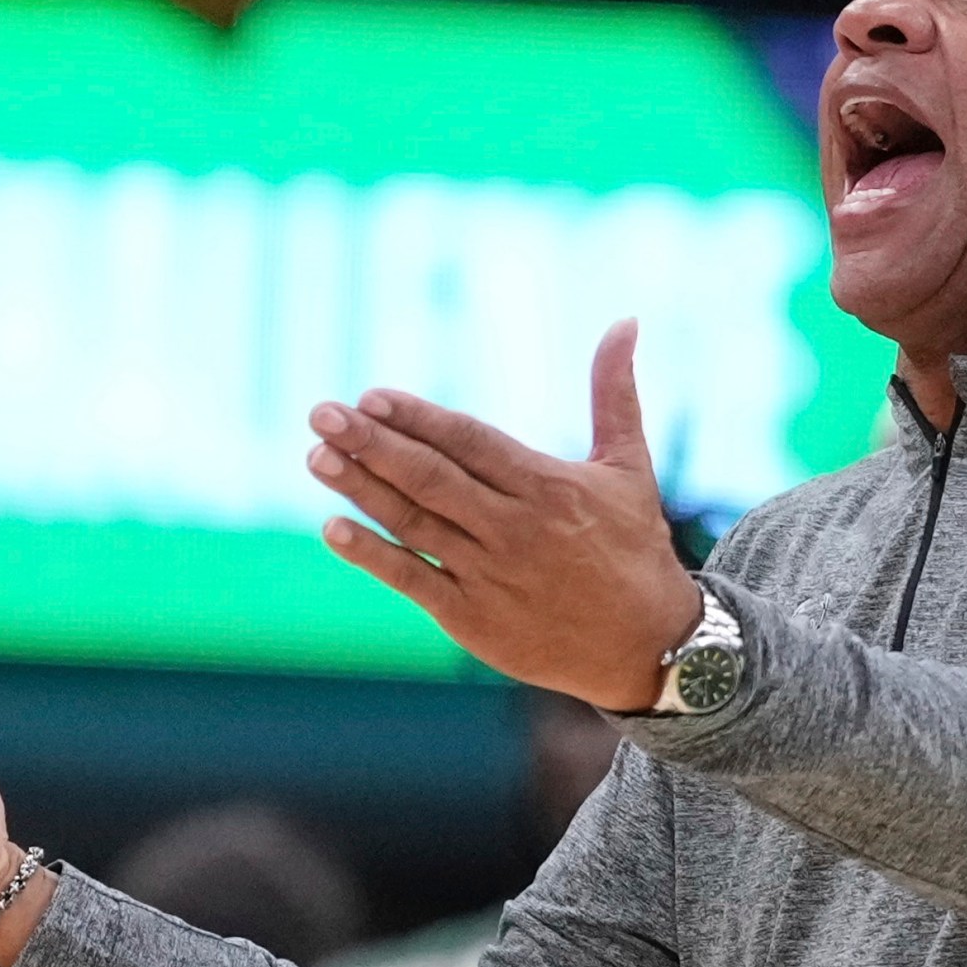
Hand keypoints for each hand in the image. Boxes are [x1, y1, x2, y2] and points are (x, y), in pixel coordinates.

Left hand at [307, 319, 701, 711]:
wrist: (649, 647)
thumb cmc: (634, 549)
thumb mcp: (630, 467)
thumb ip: (614, 393)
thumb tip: (626, 319)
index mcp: (547, 485)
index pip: (469, 442)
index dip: (418, 418)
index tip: (371, 395)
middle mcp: (513, 527)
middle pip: (431, 477)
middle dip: (372, 442)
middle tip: (321, 413)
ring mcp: (489, 574)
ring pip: (414, 523)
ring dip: (362, 489)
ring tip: (317, 455)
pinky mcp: (472, 618)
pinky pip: (413, 579)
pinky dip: (373, 555)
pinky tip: (334, 528)